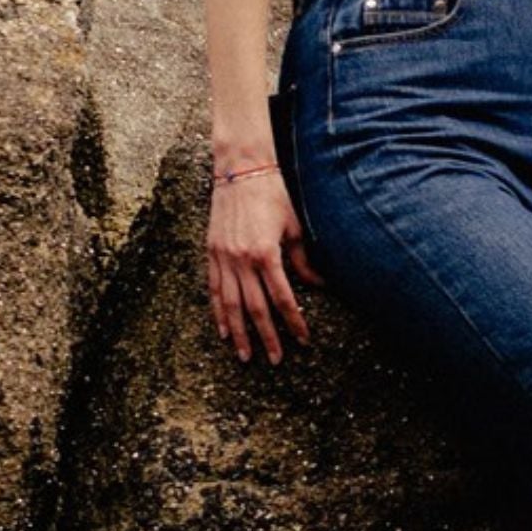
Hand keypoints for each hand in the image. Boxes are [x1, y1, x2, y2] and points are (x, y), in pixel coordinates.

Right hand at [206, 171, 321, 364]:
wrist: (241, 170)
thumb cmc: (274, 194)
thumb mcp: (295, 226)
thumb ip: (304, 260)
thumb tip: (320, 285)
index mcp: (265, 253)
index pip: (282, 298)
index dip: (293, 322)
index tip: (302, 340)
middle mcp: (240, 260)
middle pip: (254, 308)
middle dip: (266, 337)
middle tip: (275, 360)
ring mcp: (222, 258)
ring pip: (230, 305)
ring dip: (238, 333)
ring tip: (245, 355)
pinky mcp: (211, 253)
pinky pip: (214, 290)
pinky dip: (218, 312)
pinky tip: (222, 329)